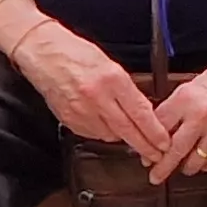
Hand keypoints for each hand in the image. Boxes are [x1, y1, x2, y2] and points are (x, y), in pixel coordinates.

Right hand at [3, 16, 168, 159]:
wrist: (41, 51)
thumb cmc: (75, 52)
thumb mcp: (110, 64)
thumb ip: (126, 88)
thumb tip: (142, 110)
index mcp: (112, 79)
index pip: (140, 112)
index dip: (154, 132)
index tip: (164, 142)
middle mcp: (97, 97)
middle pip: (127, 131)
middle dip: (144, 146)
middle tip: (156, 155)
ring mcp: (80, 110)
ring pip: (109, 135)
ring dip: (122, 137)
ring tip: (128, 133)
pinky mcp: (67, 118)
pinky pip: (91, 133)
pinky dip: (101, 132)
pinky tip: (104, 124)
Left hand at [148, 39, 206, 181]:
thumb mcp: (199, 81)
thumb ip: (182, 103)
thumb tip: (167, 123)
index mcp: (187, 98)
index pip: (158, 128)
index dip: (149, 143)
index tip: (146, 150)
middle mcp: (201, 117)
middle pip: (172, 151)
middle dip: (161, 167)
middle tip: (155, 174)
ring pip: (194, 162)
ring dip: (185, 167)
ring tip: (183, 167)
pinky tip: (204, 162)